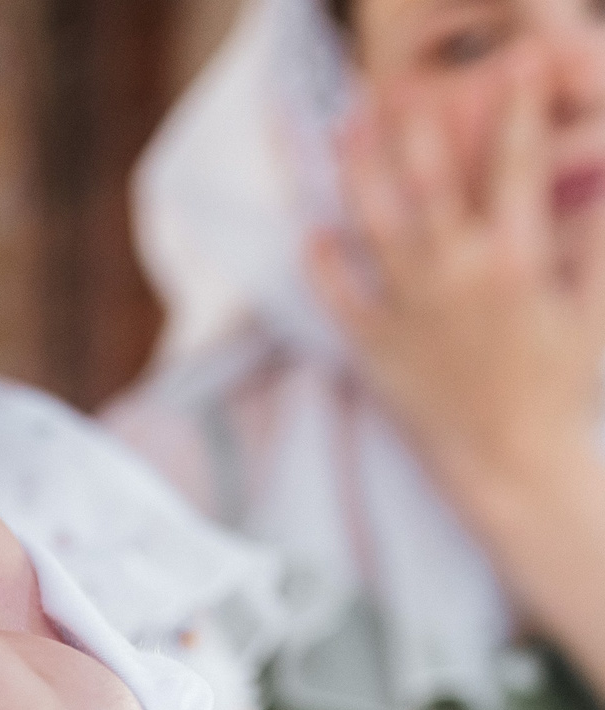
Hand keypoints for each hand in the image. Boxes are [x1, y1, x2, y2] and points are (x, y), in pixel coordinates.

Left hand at [315, 52, 604, 509]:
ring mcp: (410, 312)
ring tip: (347, 129)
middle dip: (419, 125)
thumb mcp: (594, 312)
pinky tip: (314, 231)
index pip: (517, 166)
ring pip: (376, 226)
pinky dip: (324, 262)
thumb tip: (603, 183)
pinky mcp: (375, 347)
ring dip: (359, 173)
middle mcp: (458, 278)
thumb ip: (599, 245)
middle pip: (431, 182)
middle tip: (406, 83)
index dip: (515, 108)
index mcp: (518, 262)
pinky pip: (339, 297)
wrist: (510, 464)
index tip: (513, 64)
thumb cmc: (558, 390)